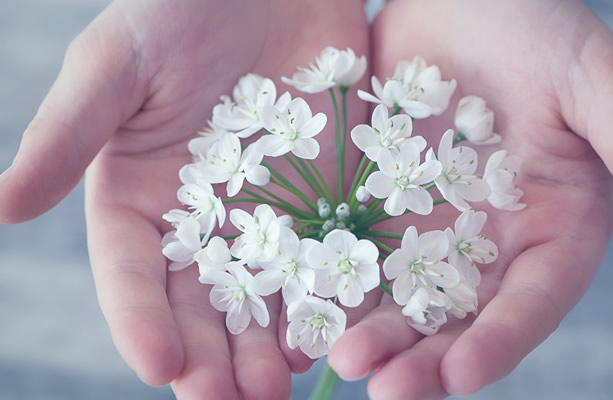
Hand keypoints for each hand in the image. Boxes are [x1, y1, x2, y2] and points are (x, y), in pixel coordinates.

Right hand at [0, 0, 367, 397]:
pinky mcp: (326, 199)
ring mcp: (268, 215)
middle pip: (201, 304)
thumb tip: (2, 209)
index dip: (140, 323)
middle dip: (212, 357)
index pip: (132, 276)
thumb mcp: (117, 64)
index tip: (161, 367)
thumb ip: (68, 134)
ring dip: (269, 346)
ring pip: (265, 297)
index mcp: (139, 200)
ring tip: (280, 384)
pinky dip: (329, 299)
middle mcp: (202, 221)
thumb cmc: (181, 8)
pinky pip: (328, 259)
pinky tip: (337, 331)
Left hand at [326, 1, 612, 397]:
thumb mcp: (595, 76)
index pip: (534, 299)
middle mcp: (492, 242)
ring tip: (344, 359)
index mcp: (554, 226)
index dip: (503, 340)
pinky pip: (358, 254)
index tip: (464, 374)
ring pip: (405, 299)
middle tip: (389, 389)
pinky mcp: (382, 206)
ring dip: (378, 335)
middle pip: (463, 318)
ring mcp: (432, 229)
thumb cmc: (539, 28)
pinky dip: (338, 285)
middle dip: (428, 359)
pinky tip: (309, 313)